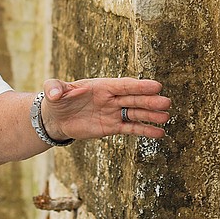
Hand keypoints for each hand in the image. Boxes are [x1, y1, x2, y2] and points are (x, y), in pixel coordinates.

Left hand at [41, 77, 170, 140]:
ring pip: (135, 113)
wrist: (56, 118)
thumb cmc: (57, 100)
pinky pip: (130, 128)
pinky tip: (159, 133)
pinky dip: (144, 130)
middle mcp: (110, 99)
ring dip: (150, 115)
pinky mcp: (111, 127)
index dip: (139, 86)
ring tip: (166, 117)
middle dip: (149, 101)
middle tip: (166, 102)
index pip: (123, 85)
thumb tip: (54, 93)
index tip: (156, 85)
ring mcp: (112, 113)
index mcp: (100, 86)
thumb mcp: (53, 92)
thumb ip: (54, 89)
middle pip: (133, 99)